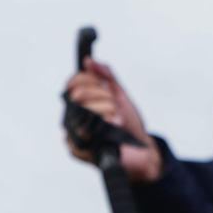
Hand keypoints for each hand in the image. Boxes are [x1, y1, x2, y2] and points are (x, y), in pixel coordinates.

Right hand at [63, 57, 164, 183]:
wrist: (141, 152)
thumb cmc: (128, 126)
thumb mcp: (119, 96)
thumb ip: (106, 76)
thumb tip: (89, 61)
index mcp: (78, 103)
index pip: (73, 83)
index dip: (92, 79)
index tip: (108, 85)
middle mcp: (71, 118)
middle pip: (78, 94)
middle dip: (103, 95)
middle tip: (115, 104)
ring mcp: (72, 134)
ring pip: (84, 110)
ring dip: (107, 109)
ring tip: (117, 118)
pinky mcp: (77, 149)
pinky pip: (86, 129)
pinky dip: (106, 123)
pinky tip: (115, 126)